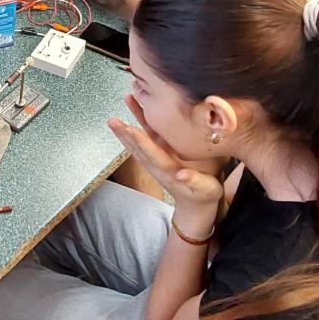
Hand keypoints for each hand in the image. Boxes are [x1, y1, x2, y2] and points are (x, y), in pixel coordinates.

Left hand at [107, 94, 224, 210]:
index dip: (141, 142)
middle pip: (138, 148)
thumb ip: (194, 181)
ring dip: (125, 130)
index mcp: (169, 171)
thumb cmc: (204, 194)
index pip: (152, 154)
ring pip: (137, 144)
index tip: (130, 129)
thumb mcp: (205, 189)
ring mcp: (155, 161)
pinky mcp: (157, 157)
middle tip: (112, 121)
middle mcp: (157, 165)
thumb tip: (182, 175)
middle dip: (125, 134)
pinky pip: (143, 142)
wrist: (196, 204)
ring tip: (115, 116)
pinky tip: (129, 117)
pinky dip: (133, 131)